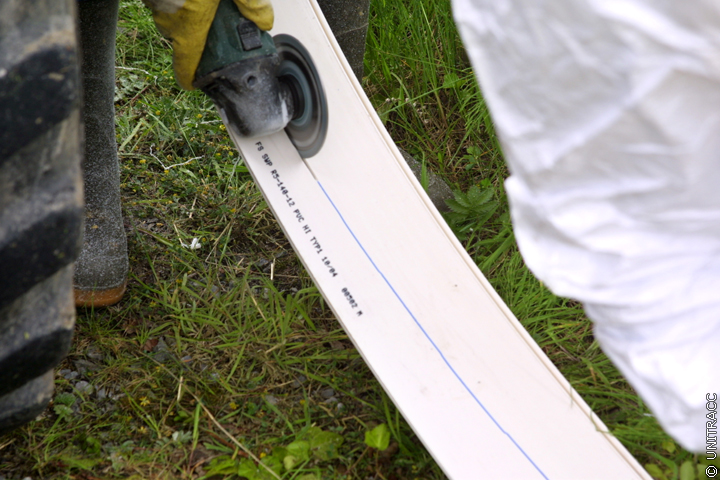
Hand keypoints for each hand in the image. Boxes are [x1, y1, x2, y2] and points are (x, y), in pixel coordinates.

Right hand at [143, 0, 273, 89]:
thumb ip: (251, 2)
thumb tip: (263, 21)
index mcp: (189, 23)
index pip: (185, 65)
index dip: (191, 78)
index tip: (196, 82)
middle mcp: (168, 16)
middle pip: (182, 40)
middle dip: (200, 39)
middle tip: (219, 33)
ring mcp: (156, 1)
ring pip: (173, 19)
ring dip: (190, 17)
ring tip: (211, 8)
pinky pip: (166, 2)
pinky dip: (181, 1)